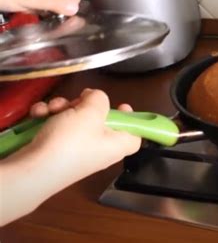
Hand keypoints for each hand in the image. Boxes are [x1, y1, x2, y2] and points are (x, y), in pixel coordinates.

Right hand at [0, 89, 139, 225]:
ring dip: (61, 108)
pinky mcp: (54, 152)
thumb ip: (99, 99)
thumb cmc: (70, 142)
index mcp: (116, 145)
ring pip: (74, 121)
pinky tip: (38, 114)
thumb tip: (96, 98)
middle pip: (100, 122)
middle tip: (77, 101)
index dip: (130, 120)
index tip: (120, 106)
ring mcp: (75, 152)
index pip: (134, 137)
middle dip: (84, 106)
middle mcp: (98, 150)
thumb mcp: (91, 113)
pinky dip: (47, 118)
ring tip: (52, 108)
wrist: (32, 170)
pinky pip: (56, 129)